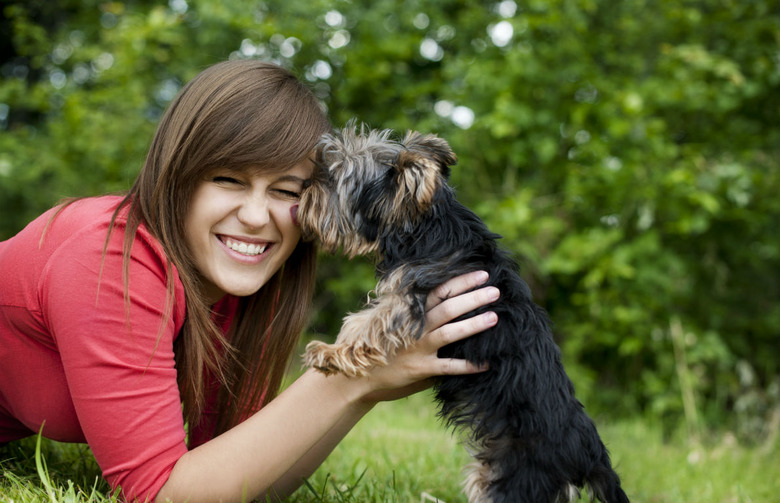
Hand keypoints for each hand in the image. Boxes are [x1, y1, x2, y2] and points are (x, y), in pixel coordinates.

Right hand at [360, 271, 498, 402]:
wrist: (361, 376)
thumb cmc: (382, 347)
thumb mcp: (394, 323)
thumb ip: (415, 313)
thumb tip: (444, 298)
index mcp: (411, 313)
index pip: (438, 291)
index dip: (461, 282)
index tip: (482, 274)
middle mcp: (416, 328)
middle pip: (448, 308)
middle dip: (473, 297)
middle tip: (495, 290)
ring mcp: (418, 348)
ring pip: (450, 333)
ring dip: (473, 324)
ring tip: (494, 317)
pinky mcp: (420, 369)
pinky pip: (448, 367)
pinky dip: (468, 366)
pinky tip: (487, 363)